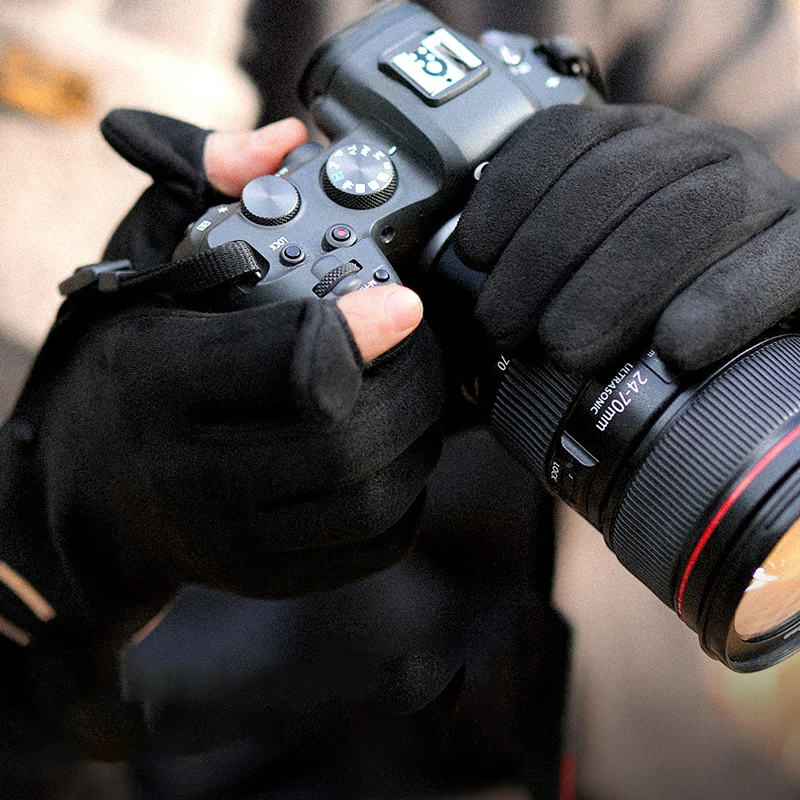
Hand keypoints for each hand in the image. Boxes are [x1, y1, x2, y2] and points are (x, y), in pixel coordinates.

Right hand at [5, 111, 443, 623]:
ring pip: (375, 499)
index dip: (362, 327)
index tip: (401, 300)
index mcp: (159, 383)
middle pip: (349, 441)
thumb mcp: (139, 267)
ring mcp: (234, 542)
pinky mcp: (269, 577)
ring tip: (415, 391)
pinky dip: (409, 492)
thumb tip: (285, 143)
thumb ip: (200, 191)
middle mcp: (193, 476)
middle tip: (422, 345)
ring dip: (421, 436)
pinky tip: (396, 449)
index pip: (290, 361)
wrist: (88, 494)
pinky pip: (375, 543)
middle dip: (415, 384)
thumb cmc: (122, 368)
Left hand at [453, 104, 799, 374]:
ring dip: (610, 289)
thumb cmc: (657, 288)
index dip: (509, 191)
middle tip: (503, 331)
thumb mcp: (597, 251)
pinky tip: (673, 347)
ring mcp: (757, 193)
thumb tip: (465, 292)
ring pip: (682, 219)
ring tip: (563, 350)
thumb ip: (547, 255)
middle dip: (542, 260)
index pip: (565, 138)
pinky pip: (771, 266)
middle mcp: (696, 152)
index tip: (473, 253)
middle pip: (612, 182)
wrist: (768, 295)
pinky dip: (718, 306)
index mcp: (637, 143)